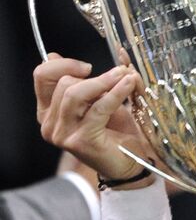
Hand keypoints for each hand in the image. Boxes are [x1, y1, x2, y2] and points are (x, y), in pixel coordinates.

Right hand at [34, 54, 155, 180]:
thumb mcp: (99, 100)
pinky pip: (98, 108)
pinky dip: (116, 93)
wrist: (130, 163)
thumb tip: (73, 56)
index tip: (87, 67)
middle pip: (64, 85)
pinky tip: (128, 84)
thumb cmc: (115, 131)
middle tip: (119, 73)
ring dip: (105, 81)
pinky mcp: (80, 140)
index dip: (62, 65)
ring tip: (126, 76)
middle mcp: (49, 123)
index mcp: (48, 110)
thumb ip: (88, 81)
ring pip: (76, 94)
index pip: (42, 77)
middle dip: (95, 76)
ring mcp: (63, 133)